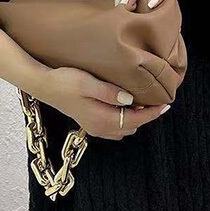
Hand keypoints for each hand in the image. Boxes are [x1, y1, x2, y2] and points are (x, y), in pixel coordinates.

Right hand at [35, 66, 169, 139]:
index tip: (166, 104)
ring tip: (143, 103)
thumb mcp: (87, 83)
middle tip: (156, 100)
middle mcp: (100, 128)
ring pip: (124, 128)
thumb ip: (109, 92)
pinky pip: (115, 127)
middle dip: (146, 116)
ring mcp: (94, 128)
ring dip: (135, 118)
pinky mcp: (90, 123)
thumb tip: (130, 100)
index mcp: (102, 119)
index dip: (152, 113)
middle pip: (132, 126)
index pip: (135, 120)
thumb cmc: (64, 81)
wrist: (44, 86)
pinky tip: (126, 107)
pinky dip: (124, 120)